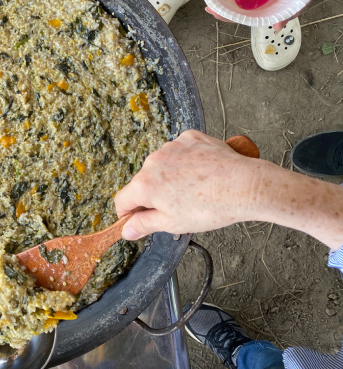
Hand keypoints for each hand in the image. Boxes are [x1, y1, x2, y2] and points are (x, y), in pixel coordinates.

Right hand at [114, 130, 269, 239]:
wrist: (245, 186)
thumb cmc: (211, 207)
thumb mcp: (173, 224)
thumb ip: (144, 225)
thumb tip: (127, 230)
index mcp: (145, 185)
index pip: (123, 200)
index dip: (128, 214)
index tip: (139, 219)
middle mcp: (153, 162)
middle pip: (143, 182)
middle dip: (154, 194)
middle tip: (177, 206)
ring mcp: (171, 147)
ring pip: (162, 166)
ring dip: (170, 176)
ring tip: (194, 189)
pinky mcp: (189, 138)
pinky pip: (179, 151)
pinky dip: (186, 161)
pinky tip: (201, 173)